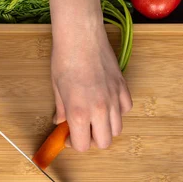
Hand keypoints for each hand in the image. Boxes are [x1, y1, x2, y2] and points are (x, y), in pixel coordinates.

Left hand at [50, 24, 132, 151]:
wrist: (81, 35)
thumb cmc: (65, 59)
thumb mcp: (57, 88)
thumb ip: (61, 110)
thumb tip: (60, 122)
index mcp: (78, 113)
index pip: (83, 146)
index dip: (74, 144)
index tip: (69, 136)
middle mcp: (99, 110)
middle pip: (104, 143)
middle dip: (93, 140)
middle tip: (83, 130)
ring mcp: (114, 99)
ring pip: (117, 129)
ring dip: (106, 128)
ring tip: (95, 118)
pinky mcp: (123, 88)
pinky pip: (126, 109)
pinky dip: (118, 111)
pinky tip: (107, 103)